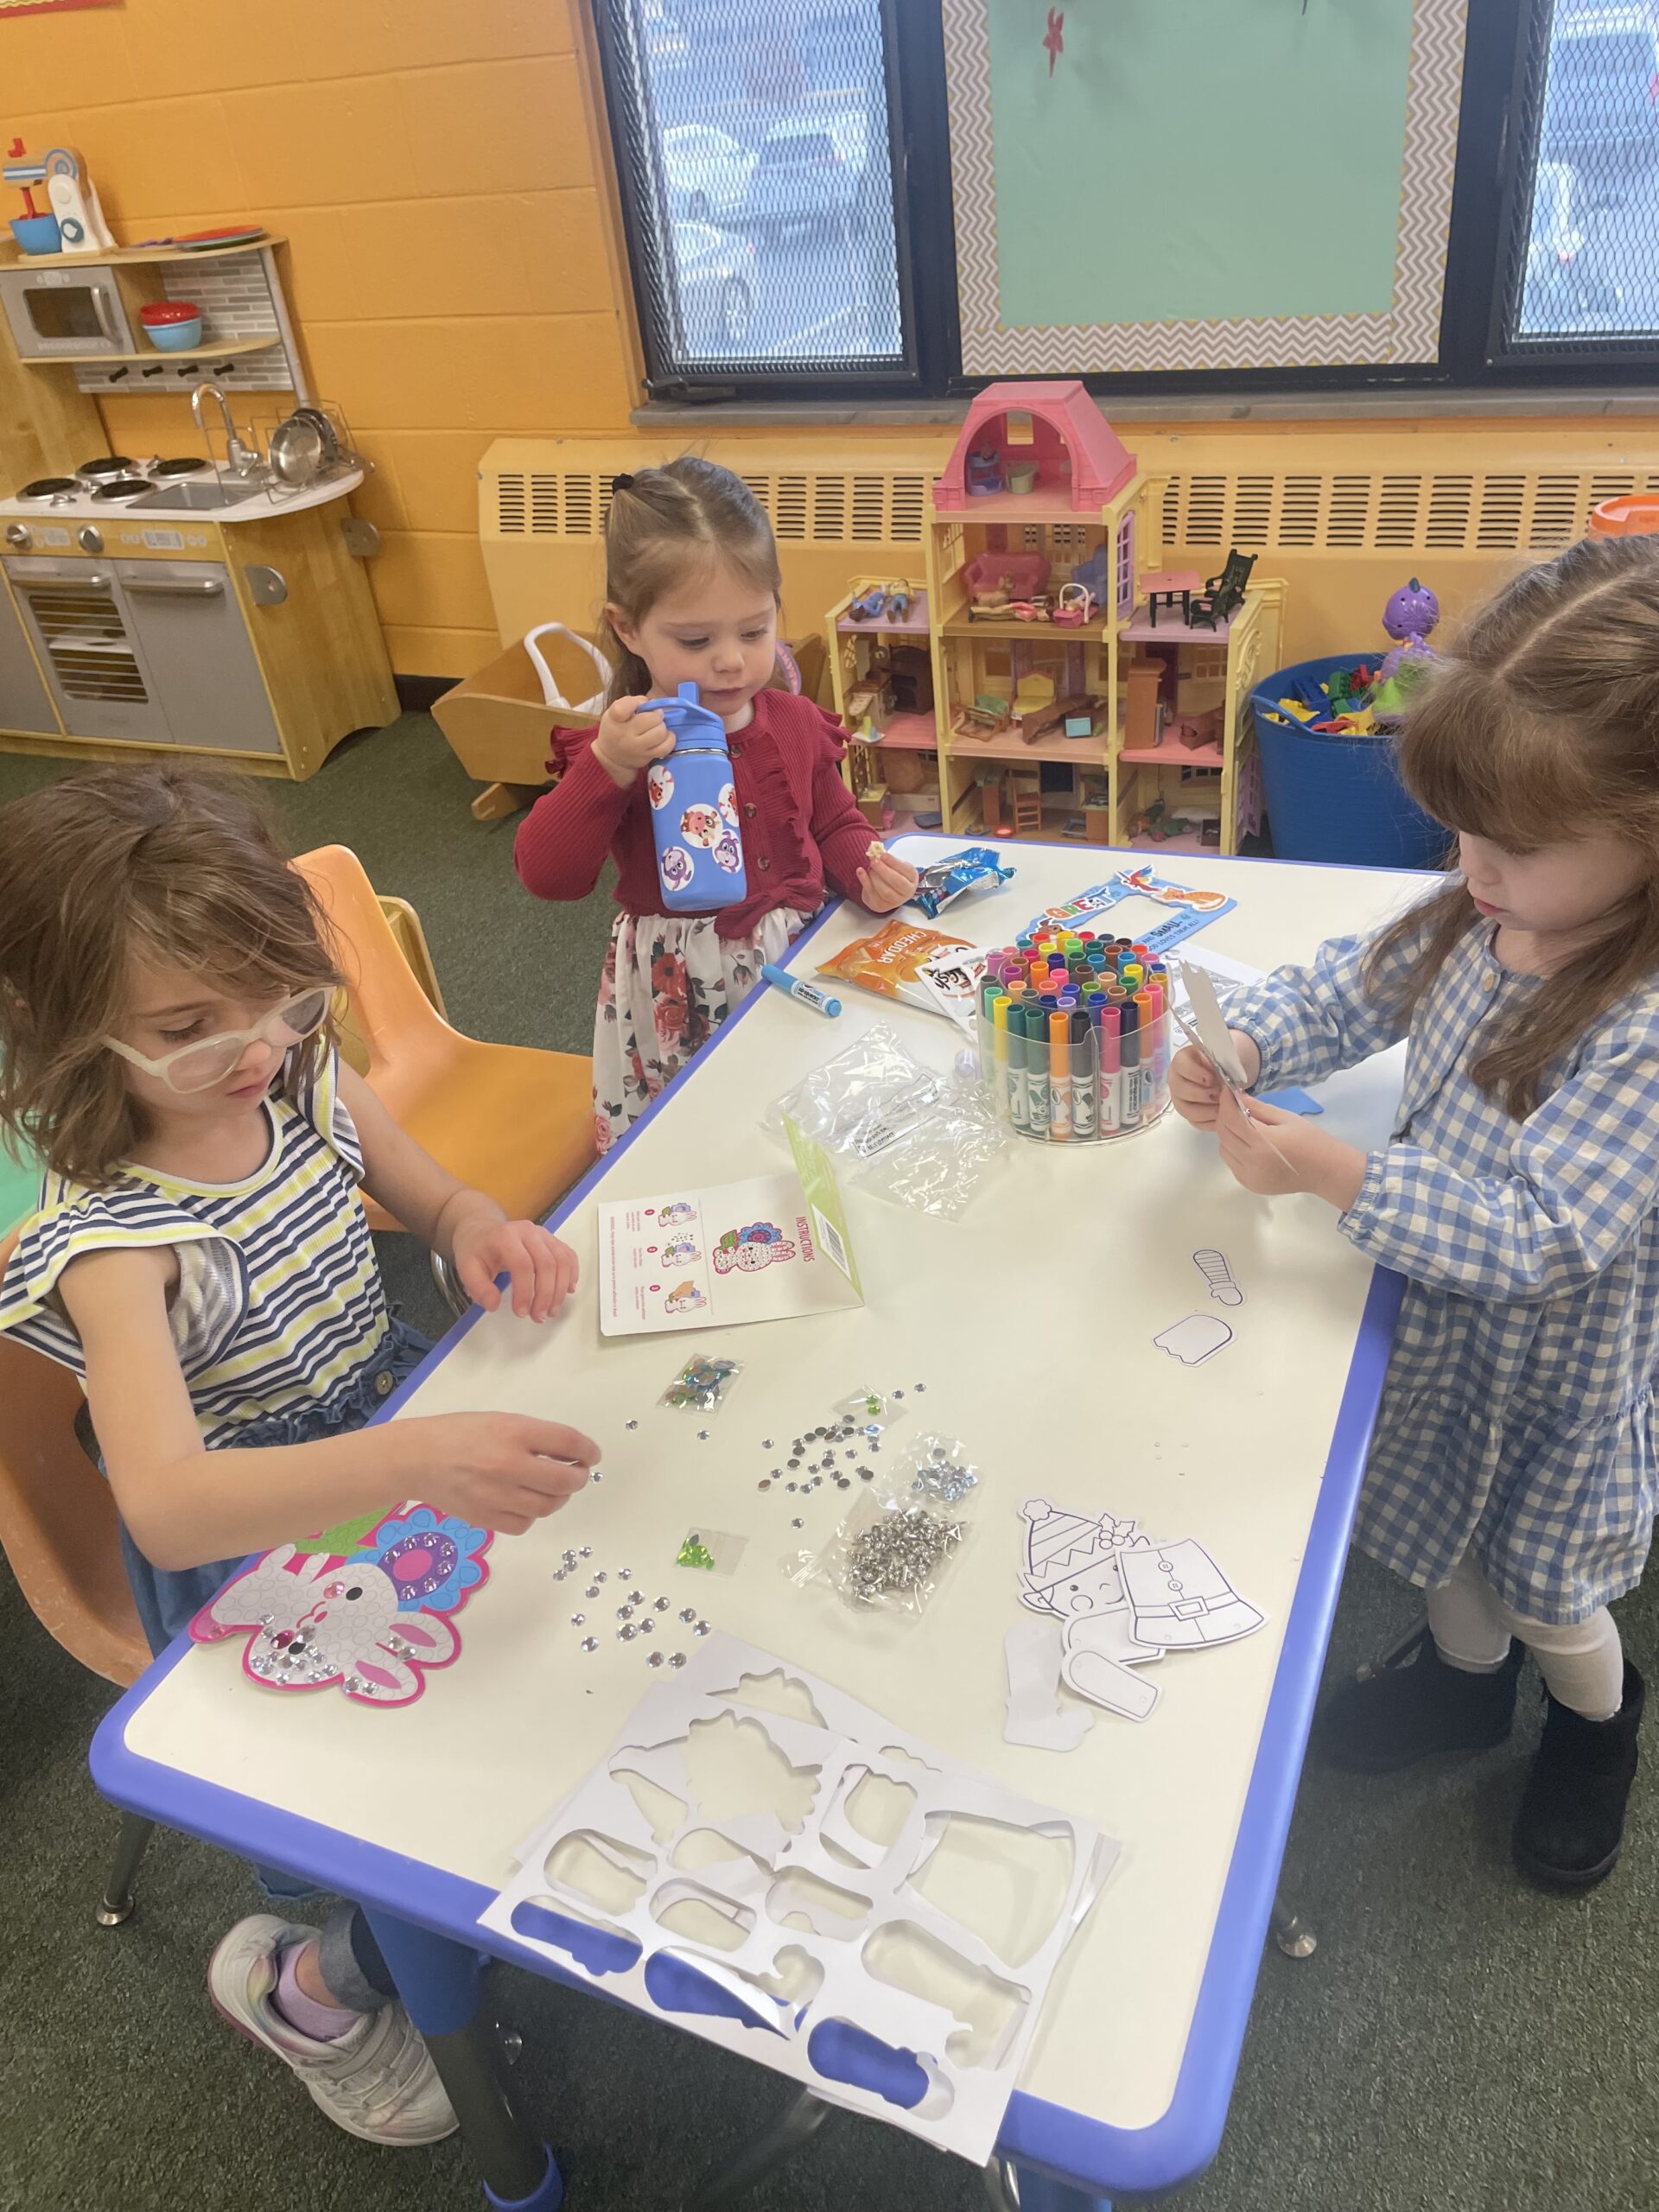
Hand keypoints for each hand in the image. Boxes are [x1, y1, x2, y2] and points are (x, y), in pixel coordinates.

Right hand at [413, 1413, 599, 1535]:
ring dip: (558, 1498)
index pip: (568, 1442)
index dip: (587, 1451)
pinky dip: (532, 1514)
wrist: (416, 1459)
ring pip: (548, 1506)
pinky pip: (524, 1524)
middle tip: (577, 1474)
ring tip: (552, 1488)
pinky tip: (525, 1502)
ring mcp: (497, 1495)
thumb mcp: (500, 1421)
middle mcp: (509, 1464)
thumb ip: (535, 1436)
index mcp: (514, 1432)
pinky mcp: (486, 1519)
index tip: (592, 1456)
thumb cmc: (459, 1433)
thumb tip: (572, 1454)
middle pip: (564, 1481)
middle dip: (578, 1478)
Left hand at [451, 1215, 579, 1320]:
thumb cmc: (476, 1249)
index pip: (523, 1265)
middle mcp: (528, 1231)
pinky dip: (572, 1274)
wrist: (482, 1229)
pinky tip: (567, 1291)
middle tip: (539, 1316)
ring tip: (551, 1310)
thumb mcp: (466, 1268)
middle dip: (546, 1295)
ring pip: (562, 1261)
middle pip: (547, 1264)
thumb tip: (493, 1305)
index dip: (525, 1291)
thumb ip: (478, 1288)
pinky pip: (568, 1256)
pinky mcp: (551, 1240)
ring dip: (560, 1290)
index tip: (521, 1312)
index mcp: (505, 1236)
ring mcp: (543, 1234)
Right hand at [592, 695, 673, 788]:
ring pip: (660, 733)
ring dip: (662, 727)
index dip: (635, 702)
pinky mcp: (647, 756)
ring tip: (658, 727)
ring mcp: (637, 747)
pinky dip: (669, 740)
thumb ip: (630, 703)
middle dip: (656, 715)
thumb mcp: (615, 712)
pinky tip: (665, 736)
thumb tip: (651, 702)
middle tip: (654, 717)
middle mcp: (625, 734)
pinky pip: (665, 747)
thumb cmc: (617, 728)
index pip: (621, 709)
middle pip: (651, 719)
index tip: (641, 703)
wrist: (612, 756)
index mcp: (615, 719)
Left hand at [857, 846, 918, 912]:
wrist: (885, 890)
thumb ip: (887, 859)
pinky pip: (872, 894)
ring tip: (870, 867)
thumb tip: (876, 852)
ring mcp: (894, 902)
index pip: (906, 871)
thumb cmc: (891, 874)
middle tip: (874, 861)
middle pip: (897, 883)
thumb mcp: (893, 865)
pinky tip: (860, 871)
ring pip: (885, 891)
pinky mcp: (880, 906)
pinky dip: (864, 881)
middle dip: (884, 871)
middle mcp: (906, 893)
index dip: (894, 863)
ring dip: (874, 876)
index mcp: (912, 879)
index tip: (883, 855)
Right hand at [1169, 1029, 1259, 1126]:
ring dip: (1207, 1110)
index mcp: (1182, 1061)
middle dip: (1203, 1094)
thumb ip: (1222, 1058)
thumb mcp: (1225, 1052)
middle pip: (1182, 1091)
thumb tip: (1222, 1073)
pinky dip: (1210, 1121)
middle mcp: (1176, 1080)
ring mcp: (1180, 1099)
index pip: (1182, 1066)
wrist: (1229, 1072)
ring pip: (1187, 1110)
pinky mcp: (1188, 1114)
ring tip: (1224, 1105)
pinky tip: (1222, 1116)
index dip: (1196, 1074)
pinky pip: (1195, 1122)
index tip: (1213, 1078)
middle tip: (1220, 1094)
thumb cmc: (1225, 1060)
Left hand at [1214, 1088, 1366, 1208]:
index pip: (1231, 1118)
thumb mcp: (1287, 1118)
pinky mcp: (1250, 1185)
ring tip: (1244, 1126)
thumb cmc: (1311, 1140)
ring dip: (1228, 1135)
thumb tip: (1236, 1095)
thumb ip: (1259, 1108)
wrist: (1326, 1172)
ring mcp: (1249, 1177)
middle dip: (1225, 1116)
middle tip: (1235, 1105)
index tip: (1227, 1090)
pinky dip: (1234, 1151)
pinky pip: (1232, 1163)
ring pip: (1224, 1149)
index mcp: (1263, 1143)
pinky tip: (1249, 1145)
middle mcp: (1251, 1162)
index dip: (1226, 1102)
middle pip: (1224, 1134)